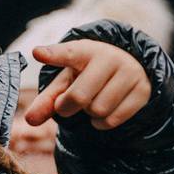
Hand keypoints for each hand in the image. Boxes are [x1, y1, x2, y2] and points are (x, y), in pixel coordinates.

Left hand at [25, 41, 151, 129]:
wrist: (129, 68)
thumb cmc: (89, 75)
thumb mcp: (67, 81)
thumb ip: (47, 100)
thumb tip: (30, 121)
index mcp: (85, 51)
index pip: (68, 53)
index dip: (53, 54)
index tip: (38, 53)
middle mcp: (110, 58)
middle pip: (79, 97)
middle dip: (67, 107)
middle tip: (66, 106)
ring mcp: (130, 73)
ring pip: (99, 110)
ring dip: (89, 114)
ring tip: (93, 102)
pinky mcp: (143, 90)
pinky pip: (114, 119)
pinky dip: (103, 122)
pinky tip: (104, 112)